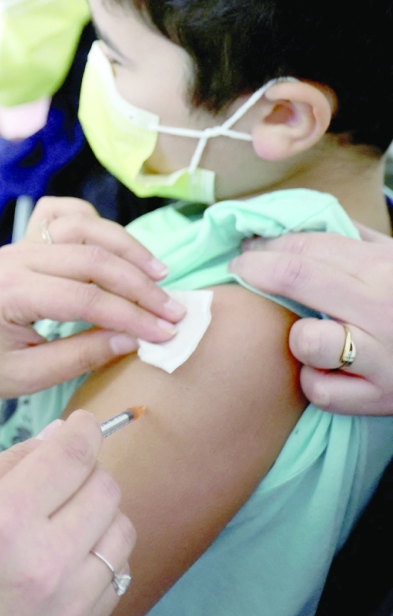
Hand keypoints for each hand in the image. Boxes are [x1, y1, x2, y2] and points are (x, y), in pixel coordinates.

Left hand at [0, 198, 183, 398]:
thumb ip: (79, 357)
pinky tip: (118, 247)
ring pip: (83, 226)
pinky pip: (64, 214)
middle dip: (139, 285)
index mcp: (10, 293)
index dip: (130, 315)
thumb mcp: (26, 377)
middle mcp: (16, 257)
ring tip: (158, 276)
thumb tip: (132, 340)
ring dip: (126, 248)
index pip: (84, 297)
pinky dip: (95, 223)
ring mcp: (21, 243)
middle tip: (173, 311)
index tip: (165, 333)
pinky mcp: (26, 238)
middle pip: (91, 258)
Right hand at [0, 411, 135, 615]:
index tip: (84, 422)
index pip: (71, 456)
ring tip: (64, 514)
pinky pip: (119, 569)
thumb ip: (6, 463)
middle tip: (62, 471)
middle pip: (104, 488)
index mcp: (0, 520)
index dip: (85, 429)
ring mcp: (67, 599)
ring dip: (99, 510)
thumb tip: (59, 433)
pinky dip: (101, 550)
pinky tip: (68, 550)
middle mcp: (42, 560)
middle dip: (87, 467)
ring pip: (122, 527)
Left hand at [231, 225, 392, 414]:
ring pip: (306, 341)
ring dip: (296, 338)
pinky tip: (327, 372)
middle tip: (238, 269)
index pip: (308, 246)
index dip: (267, 244)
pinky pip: (320, 390)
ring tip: (307, 335)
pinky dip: (315, 382)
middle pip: (295, 277)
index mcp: (385, 268)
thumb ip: (355, 240)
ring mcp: (381, 356)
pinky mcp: (378, 397)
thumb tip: (301, 218)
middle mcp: (382, 310)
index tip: (247, 247)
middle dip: (253, 269)